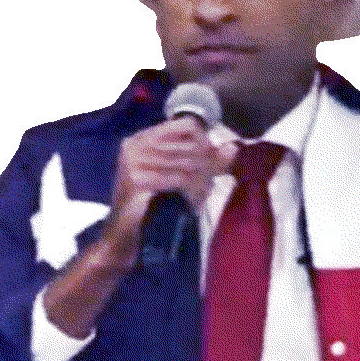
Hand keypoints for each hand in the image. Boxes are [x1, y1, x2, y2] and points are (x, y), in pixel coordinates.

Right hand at [104, 115, 238, 255]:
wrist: (125, 235)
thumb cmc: (155, 206)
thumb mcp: (185, 179)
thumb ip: (208, 162)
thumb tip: (233, 147)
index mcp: (144, 138)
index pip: (188, 125)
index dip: (206, 143)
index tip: (209, 162)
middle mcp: (137, 144)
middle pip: (191, 145)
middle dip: (205, 168)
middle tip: (204, 187)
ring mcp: (134, 160)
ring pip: (188, 162)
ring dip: (200, 181)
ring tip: (198, 195)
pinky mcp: (136, 179)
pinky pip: (178, 178)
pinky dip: (190, 190)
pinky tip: (191, 200)